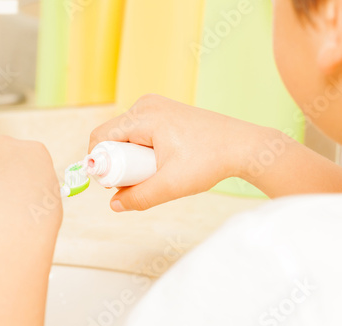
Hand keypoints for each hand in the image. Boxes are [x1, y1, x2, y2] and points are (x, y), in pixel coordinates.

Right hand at [89, 94, 268, 211]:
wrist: (242, 146)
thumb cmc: (209, 161)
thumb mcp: (172, 185)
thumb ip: (140, 197)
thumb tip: (114, 205)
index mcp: (144, 116)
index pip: (100, 137)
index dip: (99, 162)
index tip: (112, 184)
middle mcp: (145, 104)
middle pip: (111, 135)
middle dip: (115, 161)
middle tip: (137, 180)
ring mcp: (154, 104)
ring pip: (123, 133)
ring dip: (127, 155)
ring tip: (152, 170)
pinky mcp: (162, 110)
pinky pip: (137, 129)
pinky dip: (139, 147)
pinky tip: (158, 160)